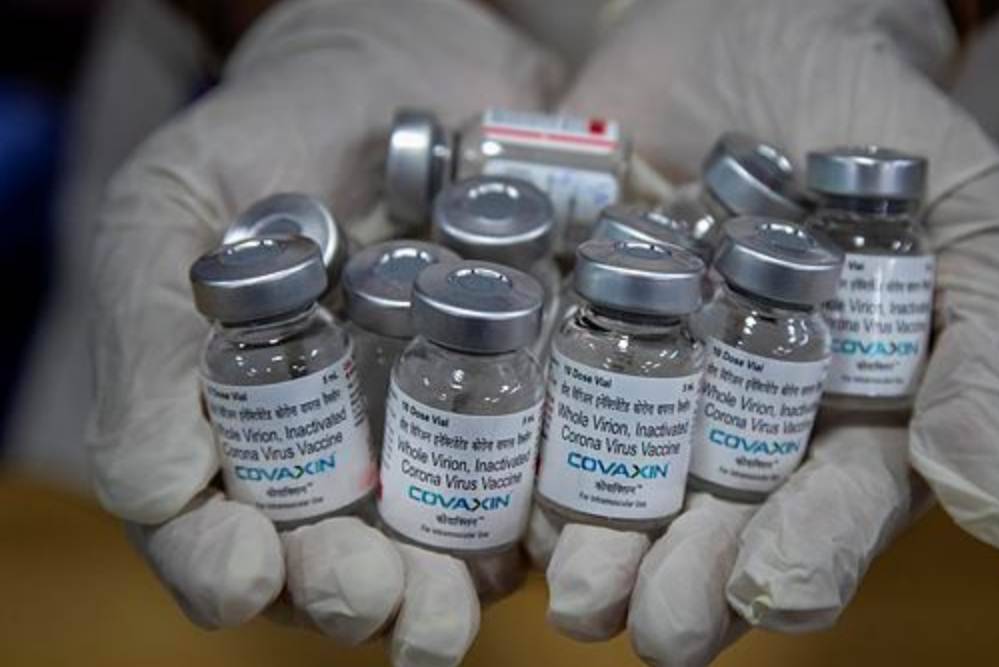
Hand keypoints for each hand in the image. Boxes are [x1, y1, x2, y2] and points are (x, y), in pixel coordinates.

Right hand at [87, 0, 561, 663]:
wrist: (413, 68)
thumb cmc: (272, 136)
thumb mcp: (172, 209)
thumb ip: (149, 335)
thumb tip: (157, 494)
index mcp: (238, 430)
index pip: (218, 534)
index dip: (225, 569)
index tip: (247, 574)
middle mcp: (339, 457)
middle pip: (338, 566)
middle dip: (350, 595)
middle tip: (368, 594)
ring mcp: (438, 439)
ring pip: (440, 551)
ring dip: (444, 592)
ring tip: (450, 605)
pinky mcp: (530, 406)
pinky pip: (540, 481)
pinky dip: (544, 517)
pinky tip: (546, 529)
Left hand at [530, 0, 998, 662]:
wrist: (754, 24)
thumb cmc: (882, 130)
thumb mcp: (971, 228)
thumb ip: (992, 360)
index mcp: (841, 422)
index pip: (829, 511)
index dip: (806, 556)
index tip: (775, 589)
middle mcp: (734, 424)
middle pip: (711, 524)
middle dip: (685, 578)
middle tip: (654, 621)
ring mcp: (641, 378)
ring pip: (614, 484)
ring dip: (593, 542)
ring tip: (574, 584)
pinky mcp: (560, 325)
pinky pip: (530, 392)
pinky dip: (512, 438)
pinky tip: (496, 489)